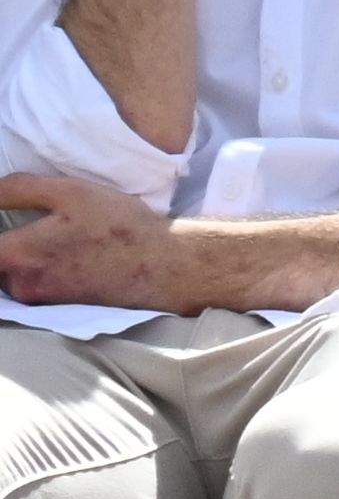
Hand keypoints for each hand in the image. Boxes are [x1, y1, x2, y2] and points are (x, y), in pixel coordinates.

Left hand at [0, 173, 188, 313]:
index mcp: (17, 254)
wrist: (164, 268)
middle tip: (37, 226)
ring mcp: (38, 300)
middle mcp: (20, 284)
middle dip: (9, 243)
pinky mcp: (56, 309)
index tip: (7, 218)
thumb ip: (18, 189)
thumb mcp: (71, 192)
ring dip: (23, 258)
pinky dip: (39, 271)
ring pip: (11, 274)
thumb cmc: (119, 227)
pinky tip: (67, 257)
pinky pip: (32, 286)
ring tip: (54, 241)